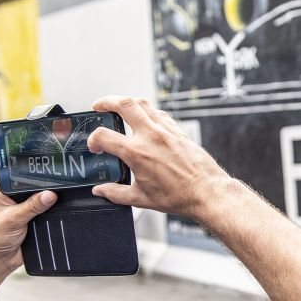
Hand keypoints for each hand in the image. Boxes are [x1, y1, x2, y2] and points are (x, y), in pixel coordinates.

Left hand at [0, 181, 56, 288]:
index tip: (50, 180)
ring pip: (41, 198)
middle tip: (54, 193)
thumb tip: (50, 195)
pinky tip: (54, 212)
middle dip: (43, 191)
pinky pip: (46, 210)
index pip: (22, 177)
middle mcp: (11, 195)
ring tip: (53, 205)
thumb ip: (32, 206)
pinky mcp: (32, 216)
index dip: (35, 178)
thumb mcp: (12, 219)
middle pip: (34, 186)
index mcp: (0, 189)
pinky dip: (50, 212)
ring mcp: (23, 205)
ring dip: (47, 204)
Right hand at [87, 96, 232, 218]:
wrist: (207, 192)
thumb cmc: (178, 196)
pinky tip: (144, 119)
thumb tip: (101, 190)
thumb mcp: (141, 199)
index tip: (94, 147)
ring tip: (119, 107)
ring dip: (127, 102)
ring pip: (143, 104)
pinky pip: (159, 113)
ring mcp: (166, 131)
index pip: (104, 136)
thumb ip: (116, 193)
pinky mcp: (178, 131)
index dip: (93, 140)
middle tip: (99, 106)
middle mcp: (151, 136)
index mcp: (137, 153)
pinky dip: (148, 111)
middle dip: (107, 102)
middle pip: (124, 104)